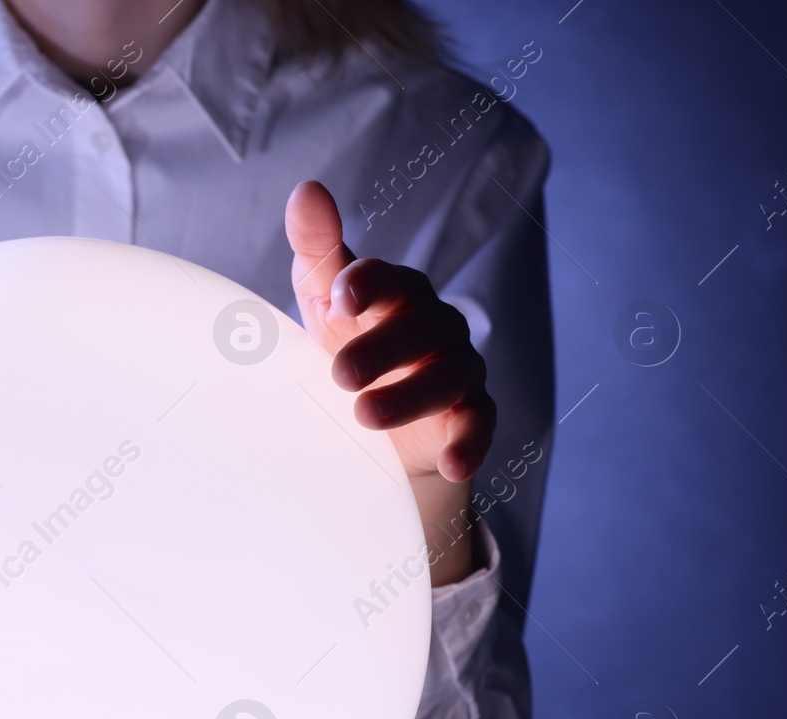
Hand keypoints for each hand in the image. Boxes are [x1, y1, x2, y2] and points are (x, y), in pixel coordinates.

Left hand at [284, 180, 493, 484]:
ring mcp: (456, 370)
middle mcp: (433, 325)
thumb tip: (306, 190)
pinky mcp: (470, 416)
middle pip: (419, 329)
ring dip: (410, 396)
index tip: (342, 296)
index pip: (389, 280)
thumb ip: (318, 249)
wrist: (372, 417)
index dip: (369, 284)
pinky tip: (454, 461)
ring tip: (366, 416)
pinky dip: (471, 442)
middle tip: (340, 374)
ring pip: (449, 377)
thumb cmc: (348, 341)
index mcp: (397, 293)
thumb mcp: (325, 298)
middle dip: (382, 349)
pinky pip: (480, 425)